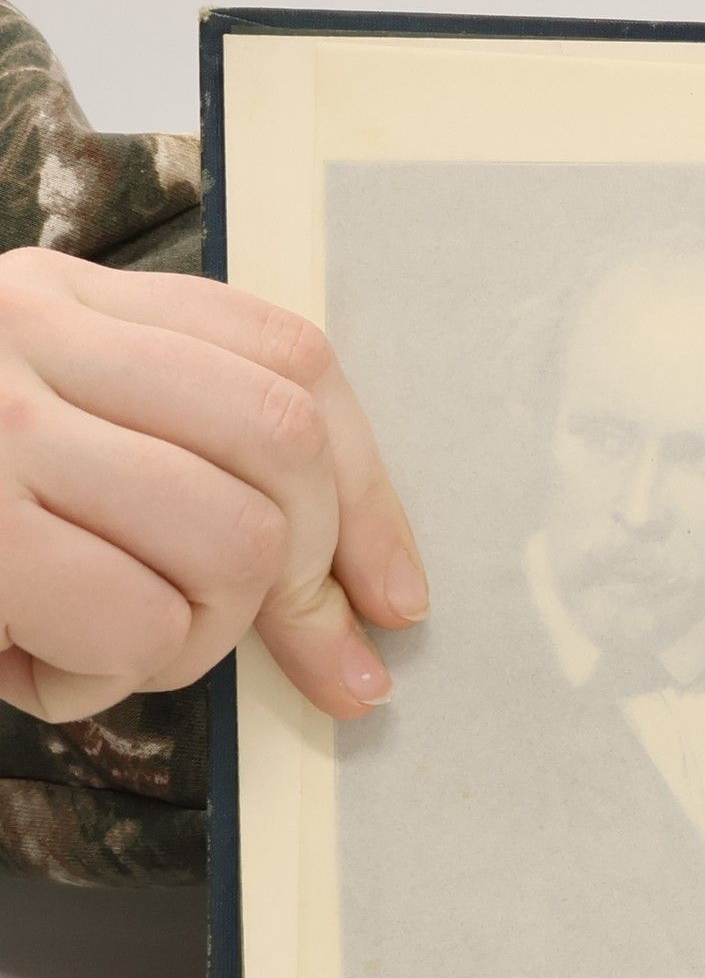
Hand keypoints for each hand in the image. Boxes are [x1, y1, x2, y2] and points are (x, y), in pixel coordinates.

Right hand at [0, 248, 426, 722]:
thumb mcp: (44, 445)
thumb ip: (178, 466)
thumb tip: (361, 600)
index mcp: (67, 297)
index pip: (292, 359)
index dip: (369, 493)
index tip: (395, 600)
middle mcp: (29, 331)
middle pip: (284, 442)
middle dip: (303, 575)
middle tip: (264, 642)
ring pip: (230, 543)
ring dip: (198, 635)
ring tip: (110, 644)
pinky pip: (138, 625)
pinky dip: (115, 680)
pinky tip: (39, 669)